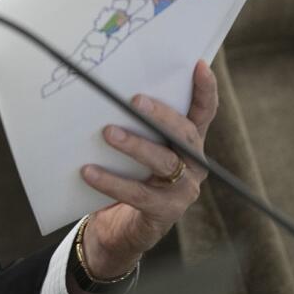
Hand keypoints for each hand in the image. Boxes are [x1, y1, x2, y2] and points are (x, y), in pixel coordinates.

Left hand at [78, 60, 217, 277]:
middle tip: (134, 100)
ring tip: (108, 133)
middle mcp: (192, 164)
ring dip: (135, 145)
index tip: (199, 65)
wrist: (118, 227)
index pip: (203, 113)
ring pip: (163, 162)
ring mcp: (182, 190)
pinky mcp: (164, 212)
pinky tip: (88, 171)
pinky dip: (111, 182)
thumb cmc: (126, 175)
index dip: (205, 90)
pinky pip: (137, 194)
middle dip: (161, 116)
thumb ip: (131, 124)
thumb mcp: (132, 148)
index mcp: (187, 143)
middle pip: (183, 135)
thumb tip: (103, 90)